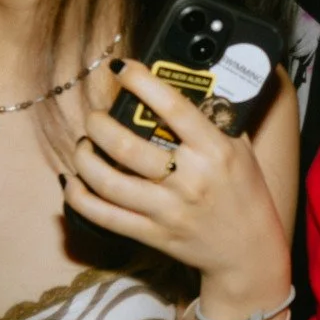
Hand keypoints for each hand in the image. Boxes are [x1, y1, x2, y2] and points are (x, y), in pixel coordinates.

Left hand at [65, 60, 287, 307]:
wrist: (249, 251)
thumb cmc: (245, 192)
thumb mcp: (240, 148)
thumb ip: (216, 118)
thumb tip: (188, 82)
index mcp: (214, 151)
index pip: (173, 107)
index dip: (141, 82)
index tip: (120, 68)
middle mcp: (189, 179)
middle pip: (127, 146)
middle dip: (99, 124)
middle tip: (95, 116)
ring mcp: (168, 210)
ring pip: (108, 182)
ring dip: (85, 157)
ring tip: (85, 144)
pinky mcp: (152, 234)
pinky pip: (105, 216)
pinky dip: (80, 197)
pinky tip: (71, 181)